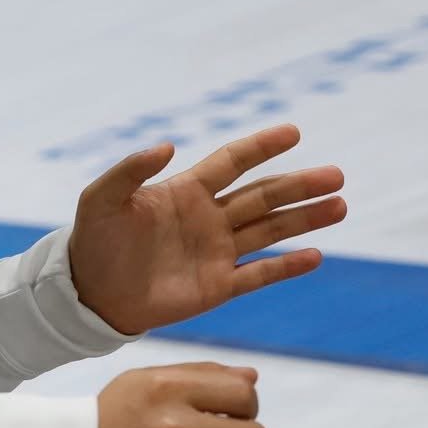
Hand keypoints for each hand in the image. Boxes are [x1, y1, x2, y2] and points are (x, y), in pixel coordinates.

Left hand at [69, 124, 345, 335]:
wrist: (87, 294)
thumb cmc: (92, 240)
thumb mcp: (102, 197)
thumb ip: (131, 169)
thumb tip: (169, 145)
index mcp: (187, 190)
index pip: (233, 162)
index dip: (262, 146)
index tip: (293, 132)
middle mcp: (209, 218)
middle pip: (264, 195)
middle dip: (300, 185)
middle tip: (337, 175)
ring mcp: (216, 253)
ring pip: (270, 230)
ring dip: (305, 219)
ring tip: (340, 206)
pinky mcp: (216, 287)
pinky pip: (258, 275)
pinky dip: (286, 266)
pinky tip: (315, 257)